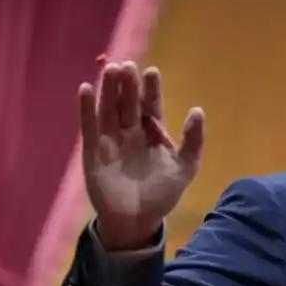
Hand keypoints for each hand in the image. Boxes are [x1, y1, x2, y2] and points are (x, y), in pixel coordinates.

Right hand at [80, 61, 204, 250]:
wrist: (137, 220)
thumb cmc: (162, 194)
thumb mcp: (185, 167)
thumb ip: (193, 140)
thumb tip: (198, 109)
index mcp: (153, 133)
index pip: (151, 105)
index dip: (151, 89)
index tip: (152, 71)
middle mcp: (131, 132)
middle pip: (129, 103)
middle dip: (128, 84)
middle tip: (128, 65)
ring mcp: (111, 140)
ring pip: (109, 109)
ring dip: (108, 90)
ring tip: (110, 69)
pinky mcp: (93, 151)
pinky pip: (89, 126)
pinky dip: (86, 108)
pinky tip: (87, 89)